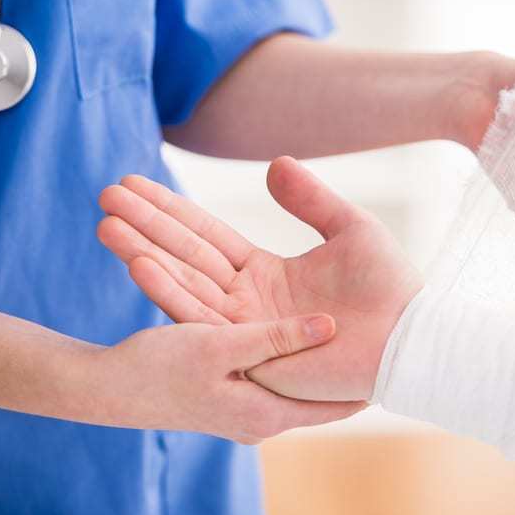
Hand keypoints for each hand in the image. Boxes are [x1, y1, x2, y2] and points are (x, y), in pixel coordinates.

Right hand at [94, 315, 364, 442]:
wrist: (107, 390)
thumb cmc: (159, 373)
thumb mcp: (220, 350)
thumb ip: (274, 337)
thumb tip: (329, 326)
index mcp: (267, 411)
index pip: (337, 407)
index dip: (368, 385)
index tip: (403, 360)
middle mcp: (263, 412)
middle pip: (321, 388)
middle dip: (350, 363)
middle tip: (390, 338)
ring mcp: (247, 401)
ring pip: (297, 371)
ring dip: (321, 350)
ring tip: (362, 330)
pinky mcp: (231, 384)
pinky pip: (271, 361)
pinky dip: (288, 344)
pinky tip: (308, 327)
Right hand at [97, 157, 422, 401]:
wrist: (410, 336)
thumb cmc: (390, 286)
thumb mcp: (350, 229)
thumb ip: (310, 200)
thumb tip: (275, 162)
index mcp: (264, 275)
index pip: (207, 236)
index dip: (171, 210)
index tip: (135, 184)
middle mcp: (247, 303)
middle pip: (186, 256)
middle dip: (145, 225)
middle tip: (105, 194)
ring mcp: (246, 329)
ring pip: (185, 283)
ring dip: (145, 250)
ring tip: (106, 221)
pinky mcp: (251, 352)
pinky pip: (203, 318)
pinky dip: (170, 290)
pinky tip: (138, 261)